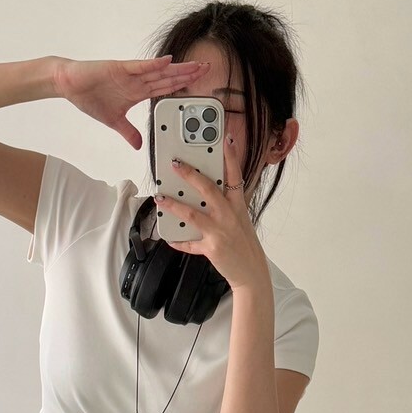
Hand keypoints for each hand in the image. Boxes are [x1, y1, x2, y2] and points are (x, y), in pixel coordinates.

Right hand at [54, 55, 208, 148]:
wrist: (69, 84)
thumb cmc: (89, 97)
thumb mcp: (113, 122)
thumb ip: (128, 132)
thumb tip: (138, 146)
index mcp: (139, 92)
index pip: (166, 88)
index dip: (183, 85)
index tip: (199, 84)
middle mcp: (138, 81)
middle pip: (168, 77)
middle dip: (188, 74)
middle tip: (208, 70)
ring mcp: (130, 74)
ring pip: (159, 71)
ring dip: (178, 68)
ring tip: (196, 65)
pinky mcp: (119, 68)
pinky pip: (140, 66)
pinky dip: (153, 65)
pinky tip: (168, 62)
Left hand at [153, 142, 267, 291]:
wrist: (251, 273)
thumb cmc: (244, 245)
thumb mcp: (240, 220)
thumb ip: (225, 206)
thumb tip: (204, 196)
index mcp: (237, 206)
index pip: (235, 176)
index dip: (231, 157)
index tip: (225, 139)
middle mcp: (229, 216)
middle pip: (208, 189)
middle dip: (190, 174)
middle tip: (176, 164)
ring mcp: (219, 232)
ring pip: (192, 214)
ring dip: (173, 204)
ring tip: (160, 197)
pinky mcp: (211, 248)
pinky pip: (189, 244)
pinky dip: (178, 241)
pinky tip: (169, 237)